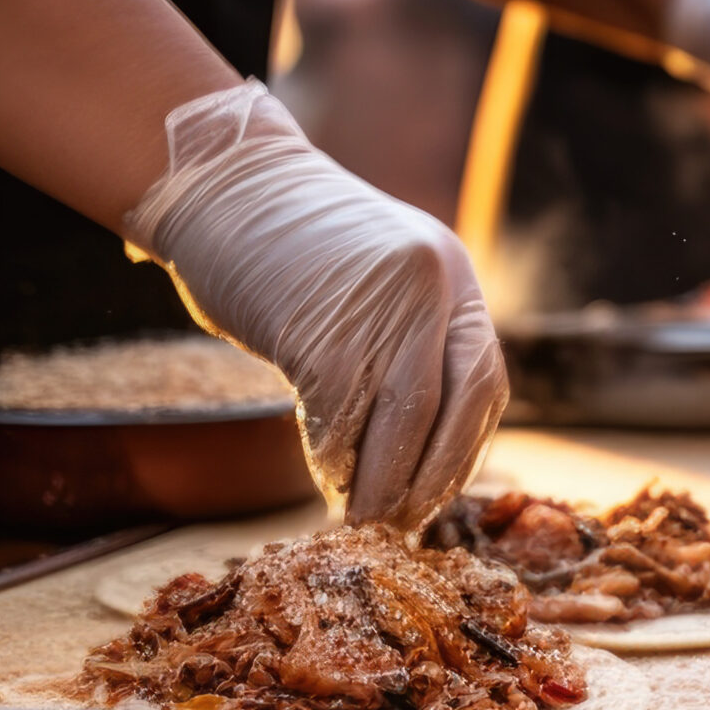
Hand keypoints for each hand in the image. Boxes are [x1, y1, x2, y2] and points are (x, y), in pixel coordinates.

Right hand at [125, 83, 507, 533]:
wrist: (224, 186)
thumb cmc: (294, 247)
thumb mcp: (380, 274)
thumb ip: (410, 338)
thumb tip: (420, 448)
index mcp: (451, 274)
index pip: (485, 380)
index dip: (463, 447)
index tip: (437, 493)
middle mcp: (431, 285)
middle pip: (454, 406)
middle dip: (432, 476)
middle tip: (403, 523)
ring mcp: (382, 307)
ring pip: (401, 422)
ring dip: (382, 483)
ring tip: (363, 519)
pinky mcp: (323, 334)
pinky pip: (340, 419)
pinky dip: (335, 460)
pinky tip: (326, 477)